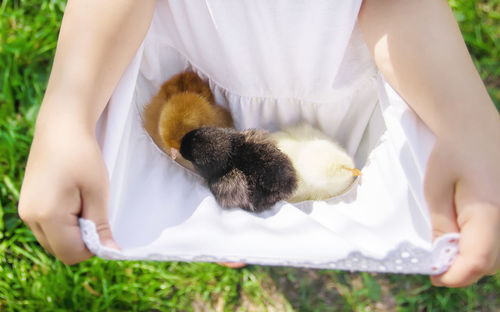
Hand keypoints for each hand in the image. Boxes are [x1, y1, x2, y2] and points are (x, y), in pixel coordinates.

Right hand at [18, 118, 118, 263]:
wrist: (60, 127)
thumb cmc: (83, 156)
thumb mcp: (97, 191)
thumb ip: (100, 225)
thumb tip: (110, 251)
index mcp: (46, 215)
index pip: (71, 253)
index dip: (93, 248)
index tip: (105, 227)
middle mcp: (29, 217)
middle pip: (61, 250)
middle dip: (83, 240)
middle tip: (96, 211)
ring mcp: (25, 211)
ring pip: (54, 240)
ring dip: (74, 232)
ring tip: (84, 203)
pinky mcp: (28, 204)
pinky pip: (48, 228)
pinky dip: (64, 224)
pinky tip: (74, 201)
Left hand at [424, 128, 499, 286]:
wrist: (474, 128)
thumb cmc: (451, 154)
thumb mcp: (436, 190)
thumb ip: (441, 225)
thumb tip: (442, 258)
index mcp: (489, 211)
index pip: (477, 261)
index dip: (455, 276)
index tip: (434, 276)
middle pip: (490, 264)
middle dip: (462, 269)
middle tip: (437, 260)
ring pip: (497, 256)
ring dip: (473, 259)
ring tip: (448, 244)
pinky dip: (482, 246)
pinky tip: (465, 234)